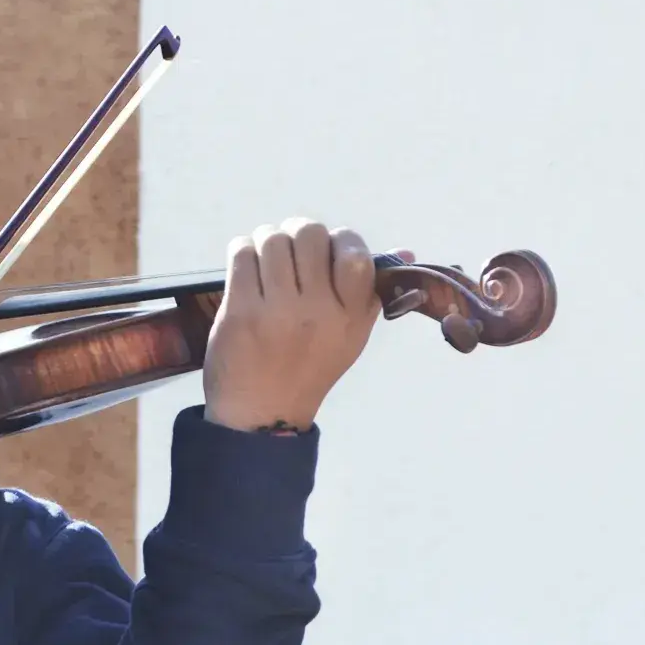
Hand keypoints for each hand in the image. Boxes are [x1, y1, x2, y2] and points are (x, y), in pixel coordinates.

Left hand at [201, 217, 410, 432]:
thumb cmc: (310, 367)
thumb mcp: (352, 335)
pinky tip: (247, 265)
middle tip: (289, 248)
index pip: (355, 253)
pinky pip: (242, 253)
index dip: (340, 239)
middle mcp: (318, 311)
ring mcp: (277, 311)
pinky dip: (242, 249)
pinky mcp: (240, 311)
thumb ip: (372, 292)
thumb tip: (404, 251)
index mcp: (350, 315)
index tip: (327, 249)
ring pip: (272, 239)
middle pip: (309, 234)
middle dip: (297, 232)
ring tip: (265, 256)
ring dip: (267, 238)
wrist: (264, 412)